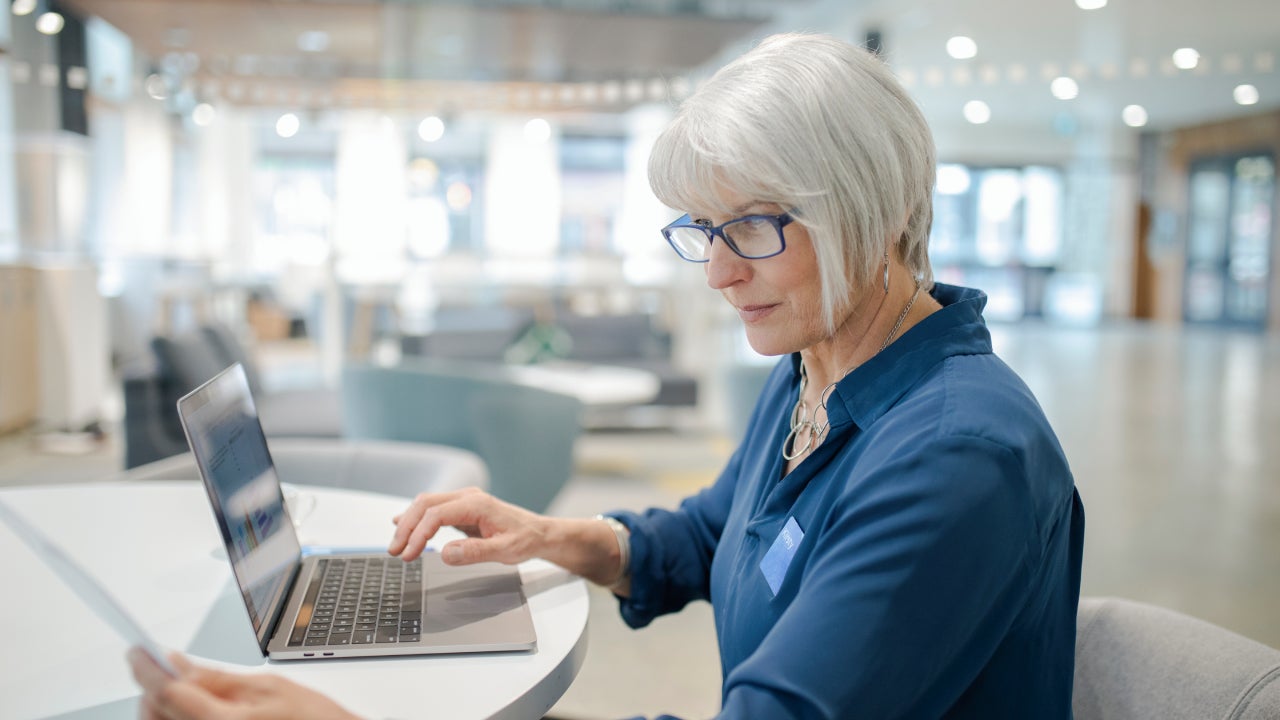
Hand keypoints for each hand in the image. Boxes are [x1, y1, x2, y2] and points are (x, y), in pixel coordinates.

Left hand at [128, 648, 359, 719]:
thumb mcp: (269, 686)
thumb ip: (217, 677)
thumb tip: (179, 663)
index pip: (167, 692)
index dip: (145, 668)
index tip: (137, 651)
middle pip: (155, 715)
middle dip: (150, 688)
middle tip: (159, 666)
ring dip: (160, 705)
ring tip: (180, 687)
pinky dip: (174, 718)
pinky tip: (189, 706)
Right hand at [388, 487, 548, 564]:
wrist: (538, 533)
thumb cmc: (525, 539)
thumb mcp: (505, 550)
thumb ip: (476, 552)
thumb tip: (446, 553)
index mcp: (477, 504)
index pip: (436, 514)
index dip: (418, 535)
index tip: (409, 555)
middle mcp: (467, 497)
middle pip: (425, 504)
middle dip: (406, 527)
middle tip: (395, 551)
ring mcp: (464, 501)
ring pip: (426, 505)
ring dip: (408, 523)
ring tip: (397, 545)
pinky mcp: (462, 509)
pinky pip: (433, 509)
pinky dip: (416, 518)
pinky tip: (402, 524)